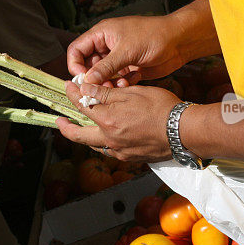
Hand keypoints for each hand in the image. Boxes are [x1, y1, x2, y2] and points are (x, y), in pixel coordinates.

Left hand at [56, 81, 180, 161]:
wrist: (184, 131)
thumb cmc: (161, 108)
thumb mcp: (131, 92)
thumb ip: (105, 92)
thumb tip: (84, 88)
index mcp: (108, 120)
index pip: (82, 106)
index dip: (72, 94)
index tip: (69, 87)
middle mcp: (110, 139)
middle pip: (80, 136)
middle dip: (66, 128)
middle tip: (59, 122)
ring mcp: (120, 151)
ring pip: (95, 145)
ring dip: (86, 136)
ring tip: (81, 129)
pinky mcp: (131, 158)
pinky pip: (110, 151)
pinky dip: (103, 143)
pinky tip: (106, 136)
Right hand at [67, 14, 186, 86]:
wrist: (179, 41)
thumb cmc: (154, 36)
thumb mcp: (126, 51)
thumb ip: (105, 67)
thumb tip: (87, 80)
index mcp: (102, 34)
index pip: (77, 50)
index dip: (76, 65)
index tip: (83, 79)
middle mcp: (107, 46)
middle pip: (88, 65)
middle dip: (94, 78)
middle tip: (101, 87)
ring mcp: (118, 57)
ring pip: (102, 75)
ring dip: (109, 83)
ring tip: (120, 84)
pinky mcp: (128, 67)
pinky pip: (116, 79)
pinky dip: (121, 83)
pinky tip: (132, 79)